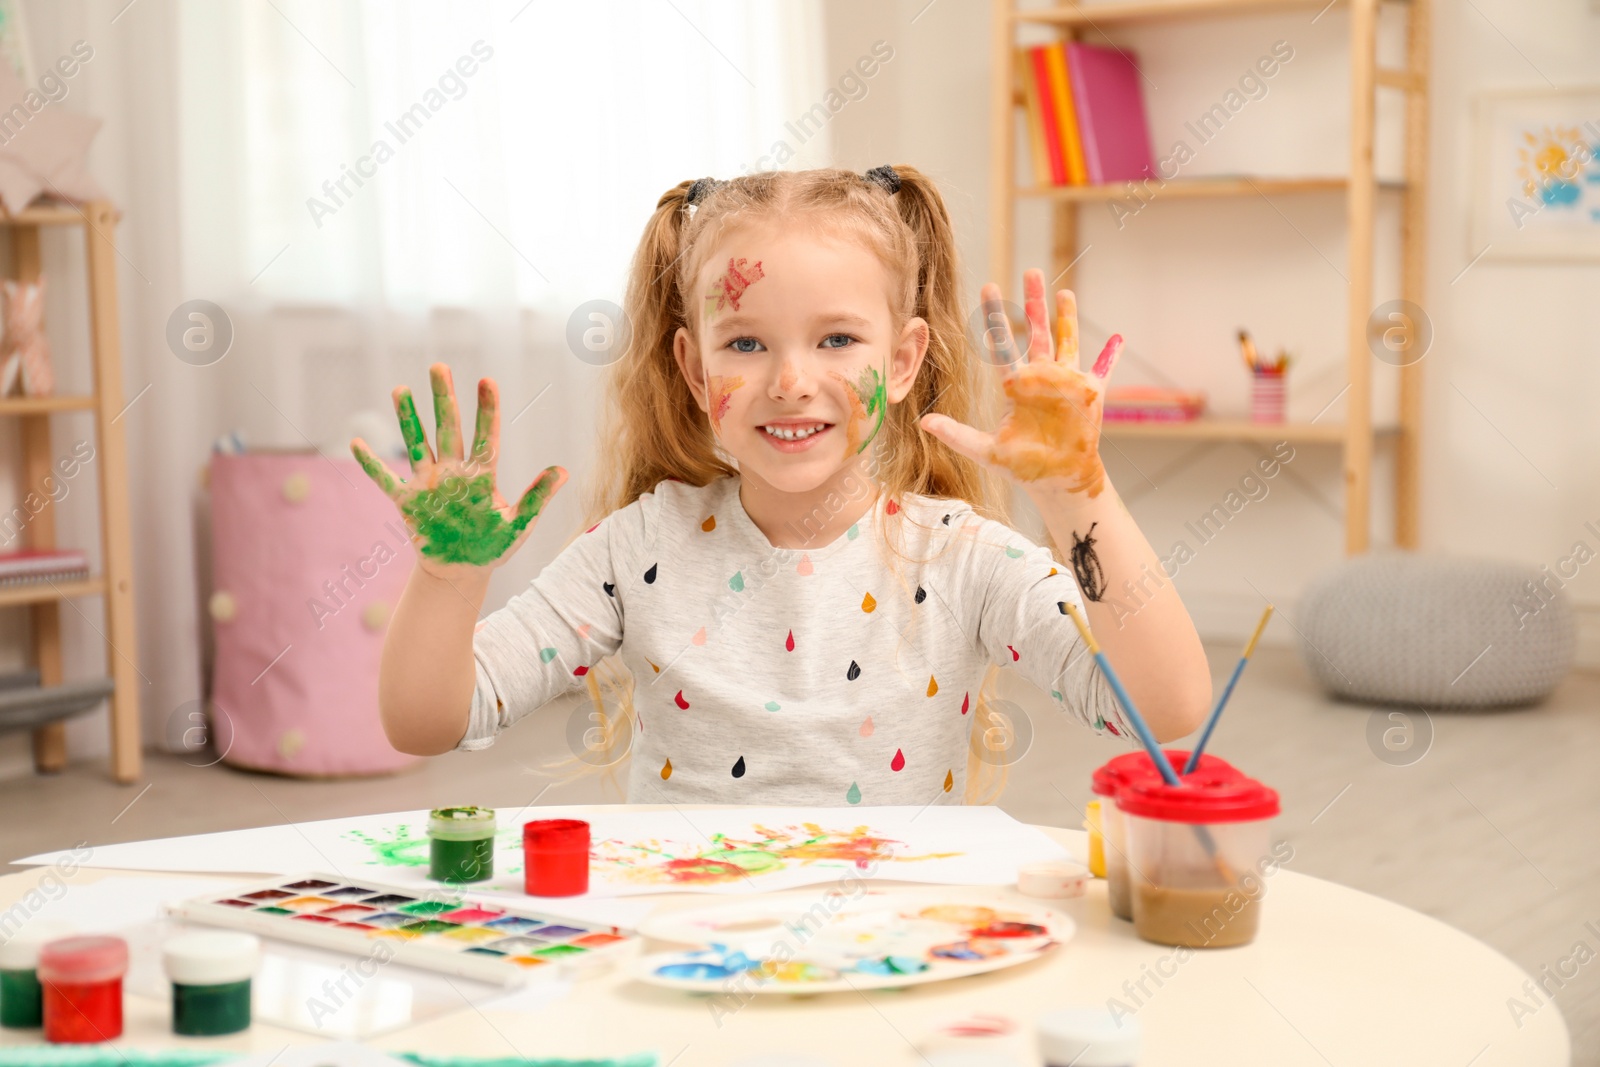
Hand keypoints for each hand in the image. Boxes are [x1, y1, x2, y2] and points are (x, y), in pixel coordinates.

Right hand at [351, 363, 566, 578]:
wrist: (462, 571)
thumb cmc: (493, 546)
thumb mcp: (518, 524)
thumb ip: (538, 498)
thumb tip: (564, 471)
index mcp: (481, 475)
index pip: (485, 435)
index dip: (486, 409)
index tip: (487, 380)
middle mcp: (453, 471)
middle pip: (447, 428)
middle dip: (443, 398)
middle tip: (439, 367)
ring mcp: (428, 483)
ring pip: (416, 444)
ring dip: (408, 419)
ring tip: (401, 389)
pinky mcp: (407, 501)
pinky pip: (386, 480)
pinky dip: (371, 464)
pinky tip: (356, 444)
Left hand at [919, 268, 1122, 498]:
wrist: (1055, 481)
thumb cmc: (1023, 467)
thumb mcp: (986, 451)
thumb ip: (957, 435)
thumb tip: (923, 423)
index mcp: (1017, 385)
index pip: (1003, 343)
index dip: (996, 317)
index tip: (989, 287)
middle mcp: (1042, 377)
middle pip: (1037, 331)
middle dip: (1033, 302)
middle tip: (1031, 271)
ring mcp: (1067, 383)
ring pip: (1067, 340)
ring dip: (1067, 317)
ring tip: (1062, 291)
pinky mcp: (1090, 394)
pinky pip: (1103, 369)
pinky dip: (1111, 355)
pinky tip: (1118, 337)